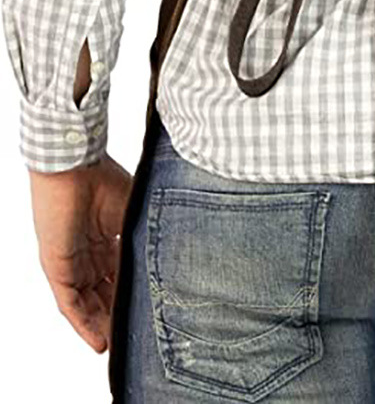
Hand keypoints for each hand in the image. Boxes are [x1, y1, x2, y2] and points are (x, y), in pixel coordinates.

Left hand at [28, 152, 132, 352]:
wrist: (75, 166)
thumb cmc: (103, 178)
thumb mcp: (135, 211)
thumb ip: (150, 230)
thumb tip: (181, 245)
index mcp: (107, 234)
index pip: (120, 272)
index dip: (133, 291)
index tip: (152, 308)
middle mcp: (89, 251)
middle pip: (104, 291)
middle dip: (118, 312)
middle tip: (137, 334)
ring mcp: (72, 261)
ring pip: (88, 302)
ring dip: (103, 324)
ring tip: (121, 344)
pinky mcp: (56, 268)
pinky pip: (70, 304)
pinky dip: (84, 324)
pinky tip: (99, 341)